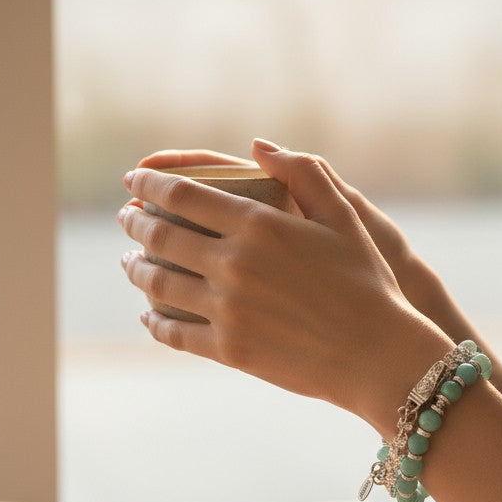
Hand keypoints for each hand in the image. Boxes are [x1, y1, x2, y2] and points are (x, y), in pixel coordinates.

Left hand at [136, 148, 449, 323]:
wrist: (375, 355)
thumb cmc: (366, 281)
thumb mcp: (344, 216)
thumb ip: (304, 172)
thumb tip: (258, 146)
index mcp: (258, 224)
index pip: (183, 195)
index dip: (149, 185)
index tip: (133, 182)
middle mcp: (234, 264)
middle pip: (162, 236)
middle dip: (134, 224)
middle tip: (125, 219)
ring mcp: (227, 309)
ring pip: (160, 285)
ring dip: (135, 270)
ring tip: (129, 263)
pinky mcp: (228, 349)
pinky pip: (175, 333)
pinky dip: (154, 322)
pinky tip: (149, 316)